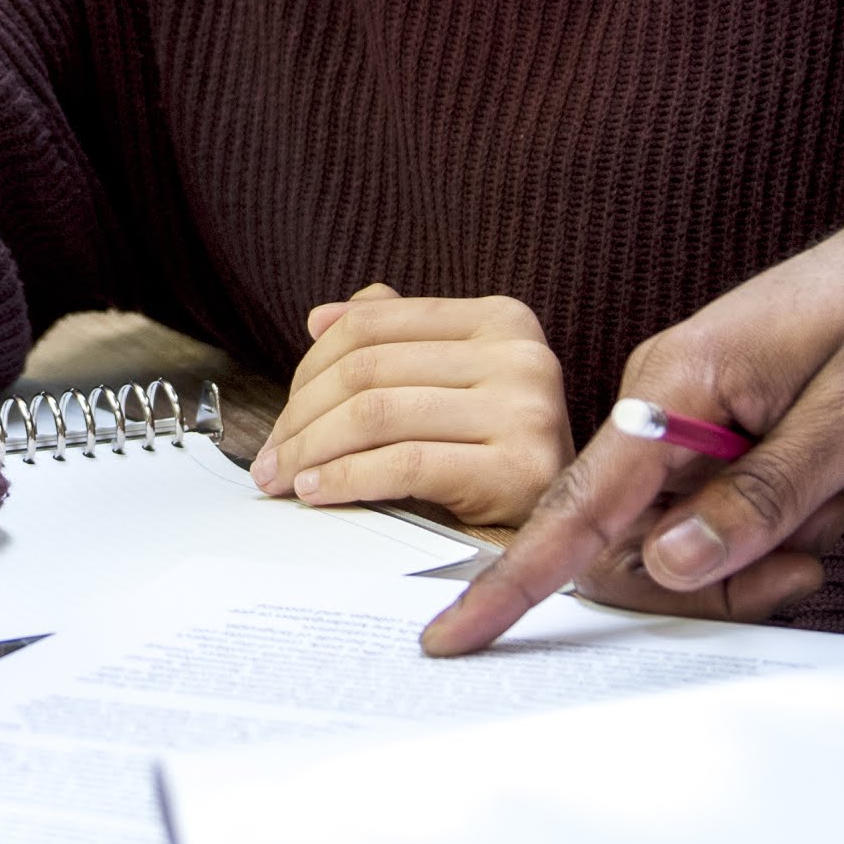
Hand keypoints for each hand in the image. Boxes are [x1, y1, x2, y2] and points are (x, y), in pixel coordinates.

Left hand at [254, 286, 575, 523]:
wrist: (574, 526)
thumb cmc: (498, 451)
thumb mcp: (455, 383)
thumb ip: (398, 339)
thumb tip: (321, 317)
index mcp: (502, 319)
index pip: (373, 325)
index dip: (308, 369)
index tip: (280, 417)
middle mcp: (522, 355)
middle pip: (368, 370)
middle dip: (301, 417)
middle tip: (269, 460)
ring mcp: (528, 409)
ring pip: (378, 414)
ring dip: (312, 450)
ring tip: (285, 479)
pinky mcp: (521, 468)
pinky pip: (405, 464)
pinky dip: (347, 478)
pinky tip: (319, 492)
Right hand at [424, 199, 843, 652]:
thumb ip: (757, 501)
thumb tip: (665, 568)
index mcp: (674, 387)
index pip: (576, 503)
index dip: (514, 579)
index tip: (451, 637)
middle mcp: (666, 402)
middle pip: (636, 543)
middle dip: (719, 576)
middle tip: (817, 553)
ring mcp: (696, 417)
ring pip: (690, 540)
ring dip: (766, 549)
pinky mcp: (730, 431)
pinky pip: (725, 516)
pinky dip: (780, 528)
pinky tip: (838, 494)